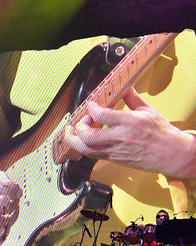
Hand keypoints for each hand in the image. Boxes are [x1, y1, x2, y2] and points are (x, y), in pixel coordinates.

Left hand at [63, 88, 195, 177]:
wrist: (172, 154)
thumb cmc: (162, 133)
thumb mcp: (148, 110)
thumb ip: (132, 98)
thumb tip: (124, 86)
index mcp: (130, 122)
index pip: (101, 115)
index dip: (91, 108)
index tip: (91, 105)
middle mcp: (121, 138)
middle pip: (88, 136)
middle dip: (78, 126)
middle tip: (82, 120)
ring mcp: (116, 151)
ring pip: (86, 149)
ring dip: (74, 140)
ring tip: (73, 131)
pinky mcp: (115, 159)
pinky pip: (93, 155)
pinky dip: (84, 146)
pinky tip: (84, 139)